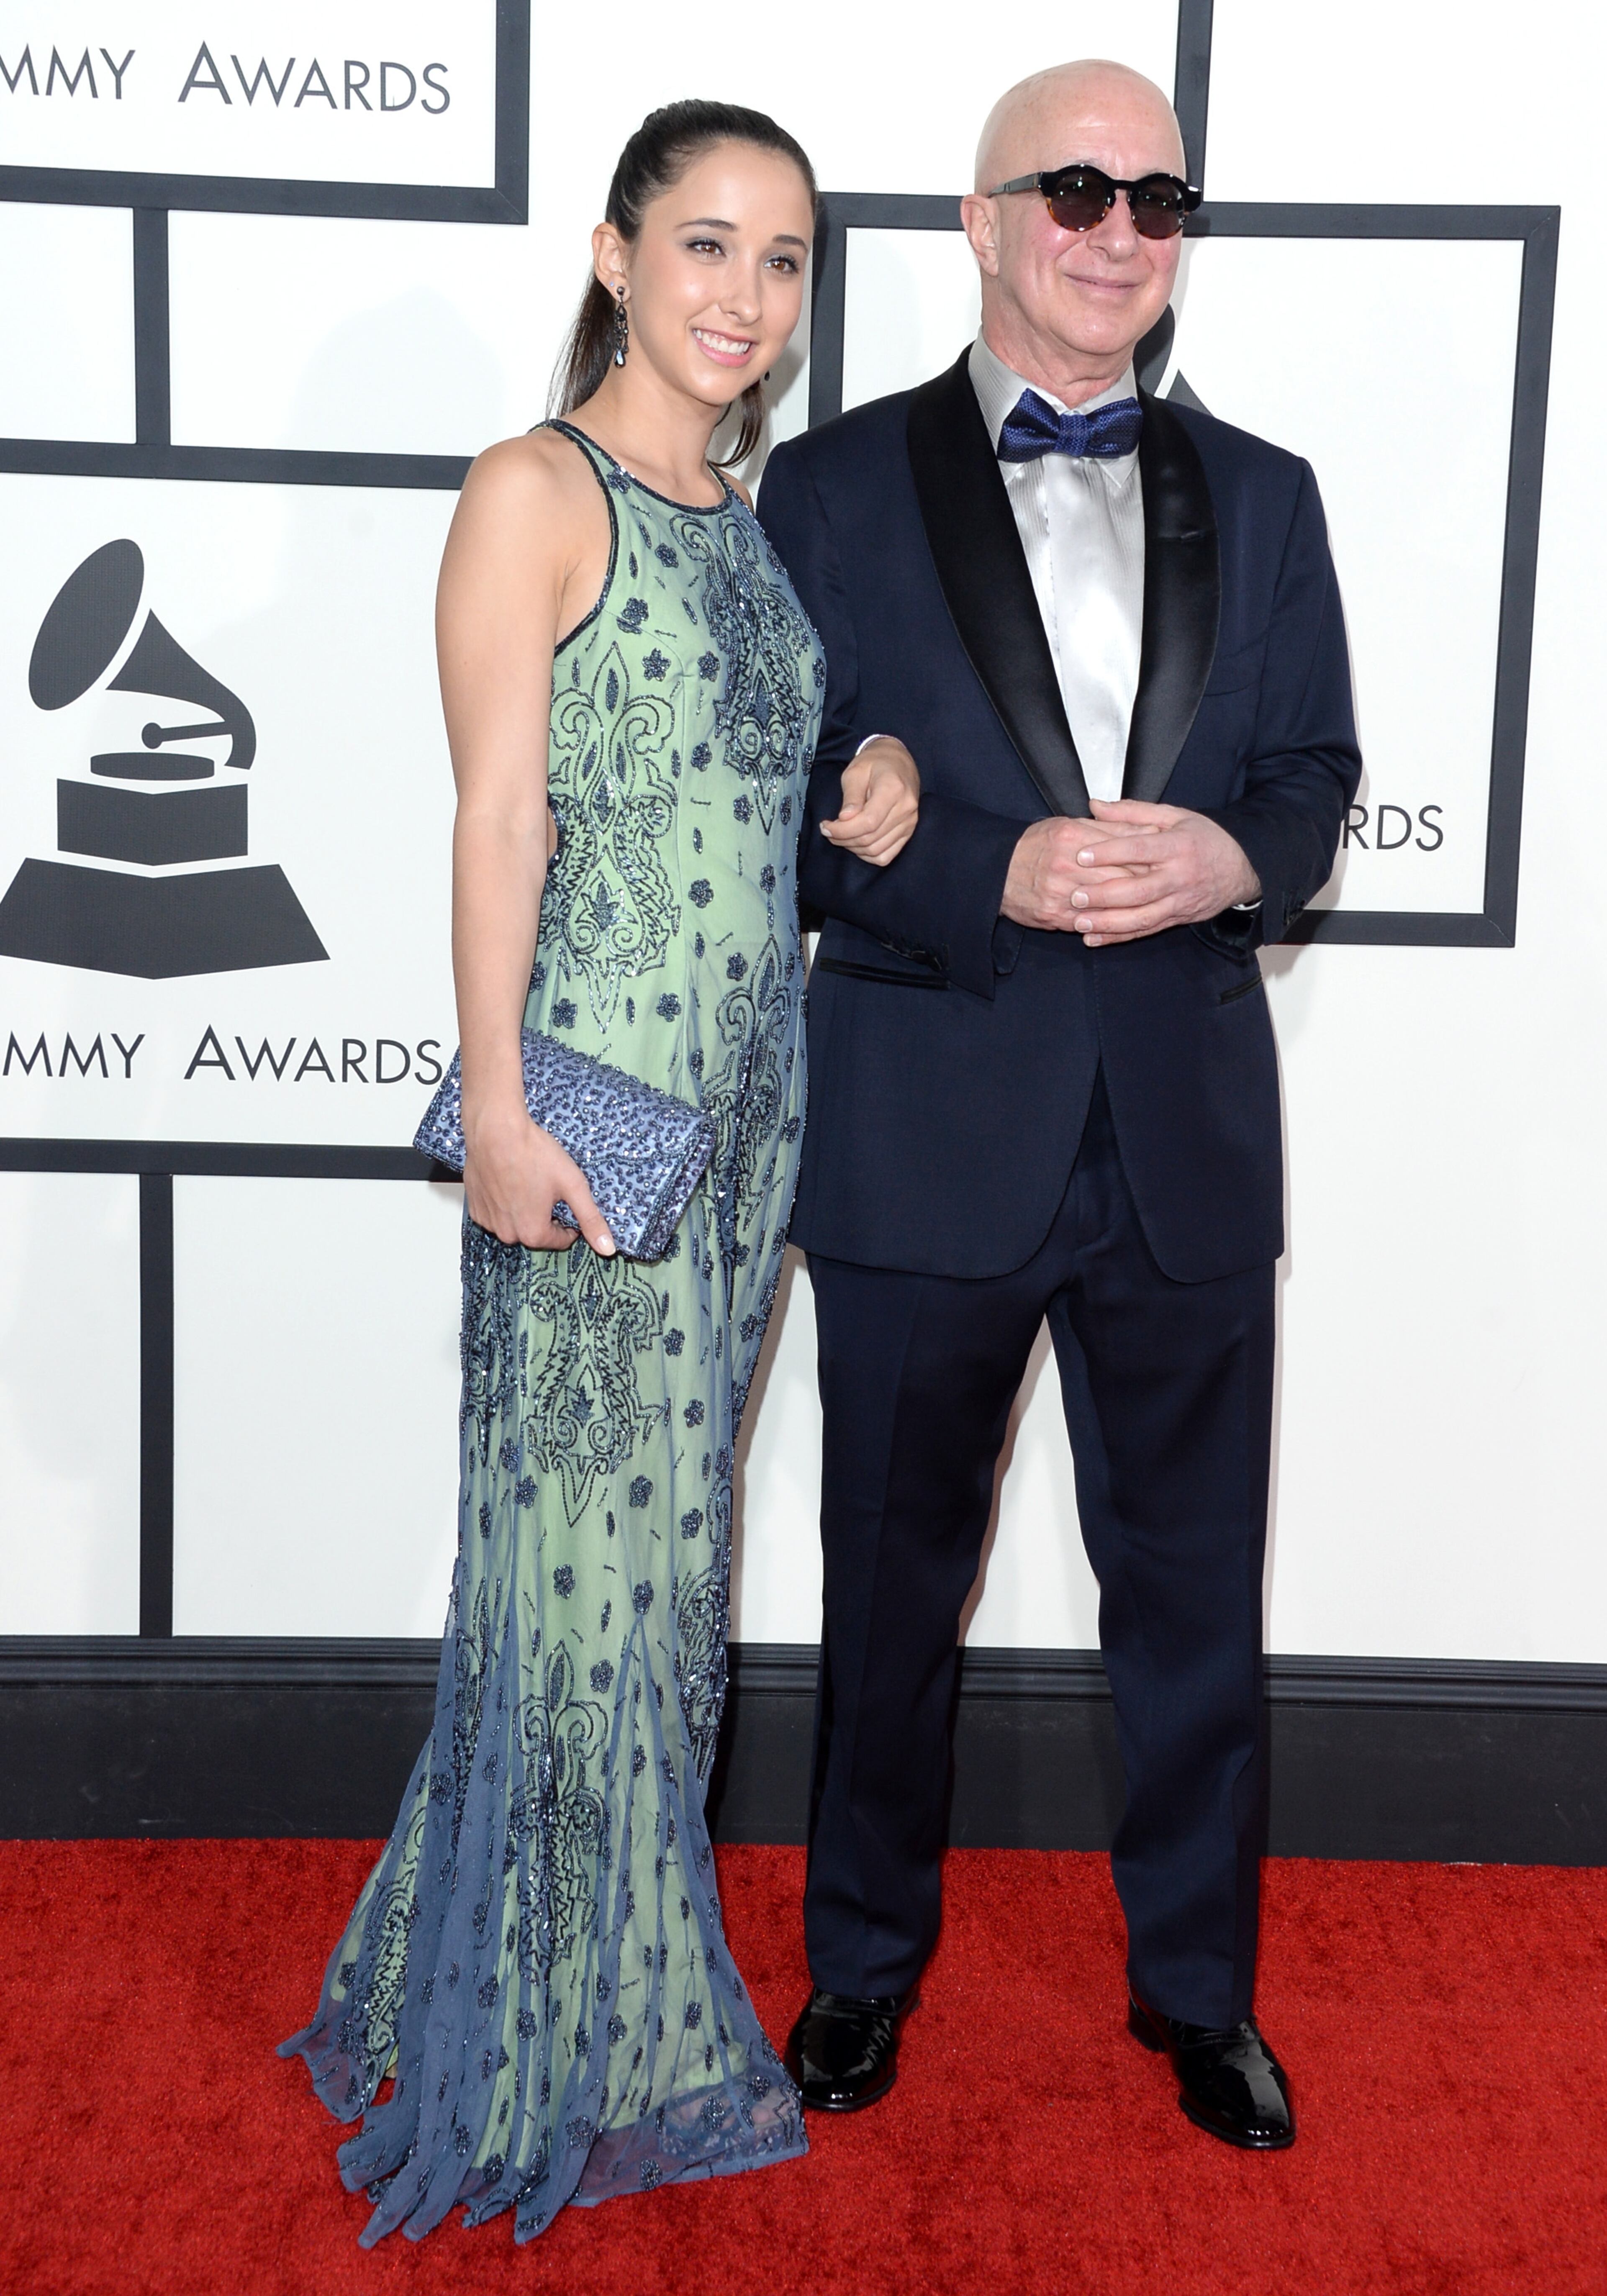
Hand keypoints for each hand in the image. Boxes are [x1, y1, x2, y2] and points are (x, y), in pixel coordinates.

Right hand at [463, 1101, 614, 1254]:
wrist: (496, 1130)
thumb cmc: (533, 1154)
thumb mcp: (573, 1185)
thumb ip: (590, 1219)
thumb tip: (607, 1248)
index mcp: (533, 1233)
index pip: (560, 1240)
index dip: (569, 1224)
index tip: (568, 1203)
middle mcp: (507, 1233)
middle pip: (536, 1233)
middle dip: (545, 1216)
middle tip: (547, 1188)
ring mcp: (488, 1221)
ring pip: (515, 1224)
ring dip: (524, 1210)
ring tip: (527, 1182)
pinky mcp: (475, 1207)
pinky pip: (496, 1214)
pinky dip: (504, 1203)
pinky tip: (509, 1182)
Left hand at [820, 737, 919, 866]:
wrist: (898, 761)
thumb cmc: (874, 763)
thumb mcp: (856, 771)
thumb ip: (851, 797)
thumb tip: (844, 820)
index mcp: (894, 789)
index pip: (868, 822)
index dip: (843, 830)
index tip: (825, 826)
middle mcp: (906, 809)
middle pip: (871, 838)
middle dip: (843, 839)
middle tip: (828, 831)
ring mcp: (909, 822)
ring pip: (876, 850)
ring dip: (853, 848)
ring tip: (840, 835)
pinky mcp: (908, 832)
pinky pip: (886, 855)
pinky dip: (867, 854)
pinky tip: (856, 843)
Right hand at [1000, 810, 1159, 930]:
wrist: (997, 872)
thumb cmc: (1034, 846)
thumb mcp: (1068, 825)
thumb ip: (1107, 827)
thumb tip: (1145, 829)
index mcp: (1073, 837)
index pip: (1121, 846)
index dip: (1146, 854)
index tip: (1163, 858)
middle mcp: (1067, 864)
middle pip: (1119, 875)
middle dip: (1146, 881)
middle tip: (1166, 883)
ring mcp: (1060, 892)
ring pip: (1107, 901)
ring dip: (1132, 904)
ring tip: (1150, 903)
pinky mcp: (1054, 914)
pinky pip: (1089, 921)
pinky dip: (1108, 922)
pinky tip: (1124, 920)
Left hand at [1063, 799, 1259, 946]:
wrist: (1242, 868)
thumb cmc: (1205, 839)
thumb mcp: (1175, 816)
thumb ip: (1133, 812)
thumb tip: (1095, 805)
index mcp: (1178, 846)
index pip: (1141, 850)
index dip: (1110, 852)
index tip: (1082, 854)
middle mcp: (1180, 877)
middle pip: (1140, 891)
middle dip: (1105, 895)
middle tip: (1076, 895)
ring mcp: (1179, 902)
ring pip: (1142, 918)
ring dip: (1109, 923)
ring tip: (1079, 922)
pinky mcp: (1177, 919)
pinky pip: (1146, 931)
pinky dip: (1119, 937)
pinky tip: (1095, 939)